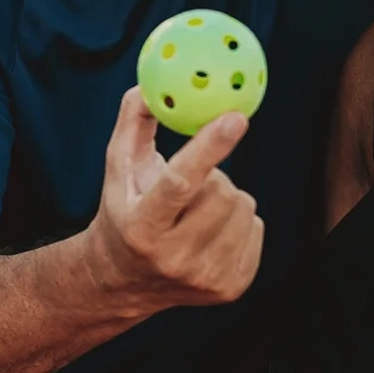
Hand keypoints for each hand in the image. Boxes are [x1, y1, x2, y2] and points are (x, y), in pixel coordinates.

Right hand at [83, 87, 263, 312]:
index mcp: (141, 227)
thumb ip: (134, 123)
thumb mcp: (117, 169)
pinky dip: (238, 221)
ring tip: (196, 211)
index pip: (180, 182)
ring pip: (243, 207)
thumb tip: (151, 84)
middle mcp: (172, 258)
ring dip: (226, 198)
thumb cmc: (122, 211)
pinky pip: (256, 229)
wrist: (122, 281)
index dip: (209, 147)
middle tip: (191, 186)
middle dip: (212, 176)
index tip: (235, 117)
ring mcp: (203, 278)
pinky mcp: (229, 288)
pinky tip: (210, 232)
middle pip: (221, 191)